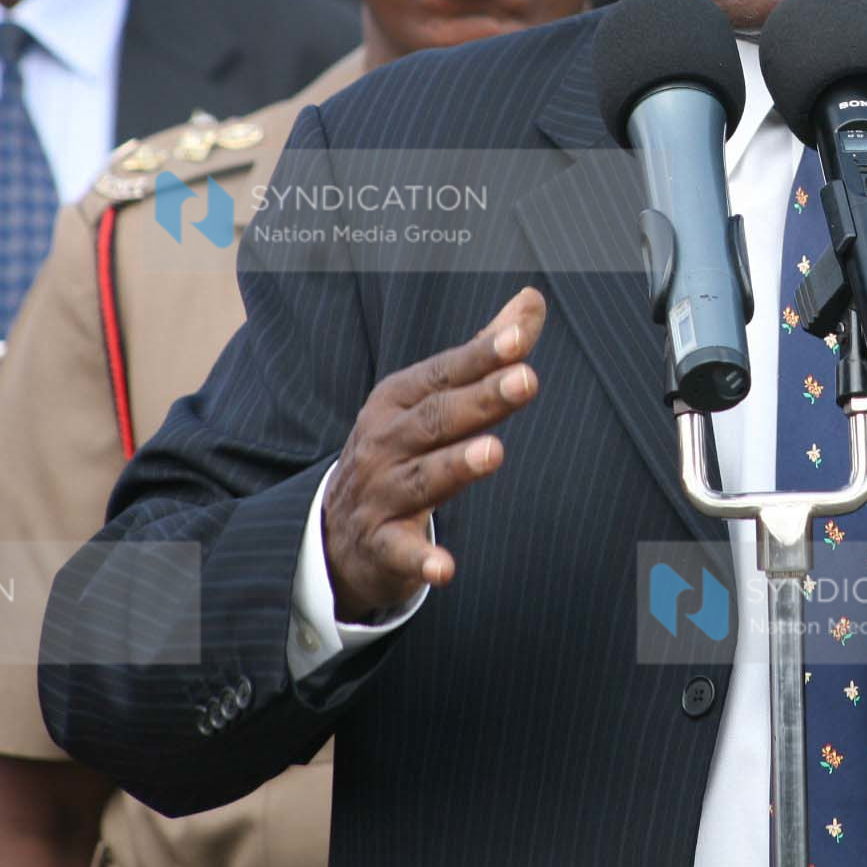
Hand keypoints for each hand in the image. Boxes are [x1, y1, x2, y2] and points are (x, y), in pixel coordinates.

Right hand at [322, 286, 543, 622]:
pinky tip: (444, 567)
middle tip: (527, 381)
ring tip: (493, 452)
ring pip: (423, 478)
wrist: (335, 530)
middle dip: (482, 400)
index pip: (446, 373)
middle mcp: (385, 441)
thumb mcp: (432, 397)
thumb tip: (532, 299)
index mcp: (399, 400)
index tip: (521, 338)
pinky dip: (421, 559)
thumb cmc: (400, 449)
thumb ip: (484, 351)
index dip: (483, 355)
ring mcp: (380, 493)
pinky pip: (401, 551)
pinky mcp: (381, 544)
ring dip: (457, 465)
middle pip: (438, 419)